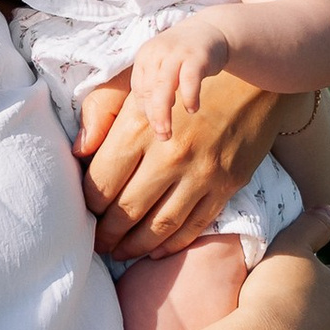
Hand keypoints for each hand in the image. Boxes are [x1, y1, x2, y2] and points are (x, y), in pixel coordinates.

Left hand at [85, 62, 292, 256]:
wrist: (250, 77)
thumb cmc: (183, 76)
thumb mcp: (134, 81)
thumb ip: (100, 113)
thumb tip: (79, 152)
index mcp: (140, 127)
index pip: (101, 181)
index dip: (88, 205)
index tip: (85, 214)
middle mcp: (170, 154)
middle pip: (126, 209)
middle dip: (106, 234)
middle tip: (97, 244)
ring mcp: (201, 173)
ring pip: (160, 226)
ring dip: (135, 246)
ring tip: (121, 253)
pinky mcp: (227, 185)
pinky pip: (195, 225)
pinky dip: (173, 244)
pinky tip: (156, 250)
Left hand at [124, 15, 248, 128]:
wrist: (212, 30)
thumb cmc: (184, 56)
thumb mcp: (164, 65)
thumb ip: (154, 86)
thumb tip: (148, 117)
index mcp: (145, 55)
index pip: (139, 88)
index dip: (145, 109)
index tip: (154, 124)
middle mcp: (157, 52)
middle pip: (149, 89)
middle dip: (153, 116)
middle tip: (161, 135)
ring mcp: (176, 53)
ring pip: (164, 87)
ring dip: (163, 112)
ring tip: (167, 131)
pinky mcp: (196, 56)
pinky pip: (189, 81)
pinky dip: (189, 97)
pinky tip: (192, 109)